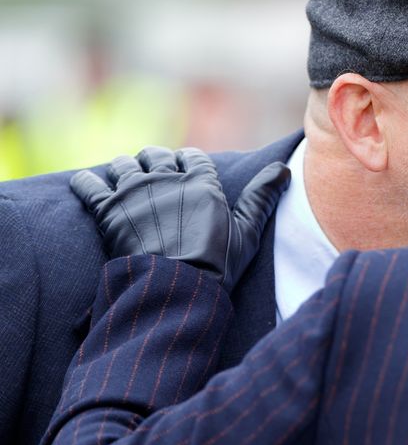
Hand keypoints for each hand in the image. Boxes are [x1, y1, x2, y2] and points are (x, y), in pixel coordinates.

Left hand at [71, 146, 290, 290]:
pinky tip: (89, 185)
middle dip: (154, 161)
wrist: (176, 290)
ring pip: (122, 164)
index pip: (191, 156)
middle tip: (153, 176)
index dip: (188, 163)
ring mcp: (133, 193)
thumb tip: (284, 168)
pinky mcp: (107, 210)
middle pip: (154, 155)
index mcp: (200, 182)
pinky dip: (87, 182)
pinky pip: (89, 184)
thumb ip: (262, 196)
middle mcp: (165, 179)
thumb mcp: (246, 231)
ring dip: (124, 168)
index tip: (186, 171)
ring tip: (126, 180)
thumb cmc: (217, 265)